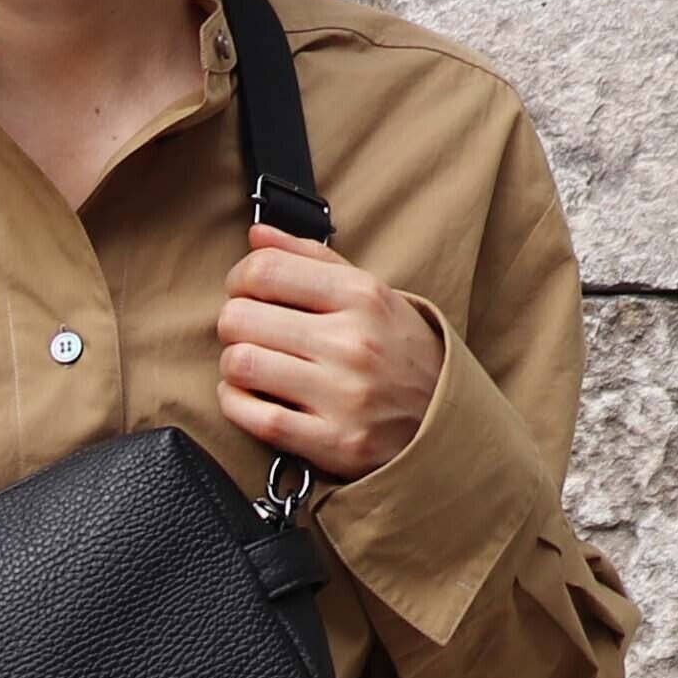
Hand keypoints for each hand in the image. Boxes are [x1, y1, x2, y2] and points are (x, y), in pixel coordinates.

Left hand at [217, 221, 440, 482]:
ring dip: (233, 365)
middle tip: (247, 333)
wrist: (444, 421)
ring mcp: (343, 395)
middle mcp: (353, 343)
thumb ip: (311, 258)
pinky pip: (256, 417)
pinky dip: (236, 404)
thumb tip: (256, 234)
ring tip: (249, 366)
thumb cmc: (398, 351)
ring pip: (242, 365)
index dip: (238, 279)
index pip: (264, 271)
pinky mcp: (334, 442)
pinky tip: (247, 397)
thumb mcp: (370, 292)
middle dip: (233, 324)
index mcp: (361, 296)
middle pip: (242, 318)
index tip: (243, 291)